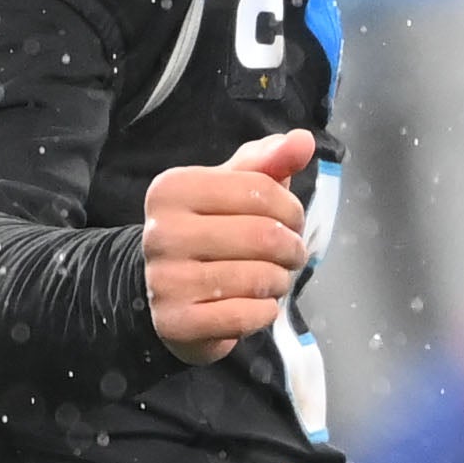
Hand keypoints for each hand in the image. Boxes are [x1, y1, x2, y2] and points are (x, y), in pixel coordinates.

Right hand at [146, 130, 315, 364]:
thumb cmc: (210, 232)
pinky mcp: (176, 322)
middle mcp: (161, 232)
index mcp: (173, 189)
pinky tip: (254, 305)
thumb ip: (268, 161)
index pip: (259, 190)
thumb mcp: (233, 189)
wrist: (167, 295)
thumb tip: (302, 140)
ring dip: (280, 282)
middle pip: (263, 236)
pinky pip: (246, 315)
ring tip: (272, 280)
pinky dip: (264, 313)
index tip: (291, 221)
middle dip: (292, 249)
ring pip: (259, 278)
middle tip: (291, 255)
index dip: (290, 209)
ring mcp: (165, 280)